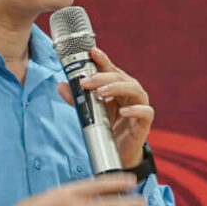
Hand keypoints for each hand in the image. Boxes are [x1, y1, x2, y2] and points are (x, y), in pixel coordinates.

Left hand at [59, 45, 155, 169]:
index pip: (111, 70)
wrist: (119, 153)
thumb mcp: (91, 111)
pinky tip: (123, 111)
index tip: (92, 52)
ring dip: (117, 88)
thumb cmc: (109, 127)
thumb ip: (78, 99)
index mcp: (119, 87)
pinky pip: (145, 112)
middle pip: (121, 78)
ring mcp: (140, 106)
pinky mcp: (145, 122)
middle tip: (86, 82)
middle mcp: (131, 93)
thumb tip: (61, 86)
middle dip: (103, 77)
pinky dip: (135, 110)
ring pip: (135, 90)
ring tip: (101, 92)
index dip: (103, 60)